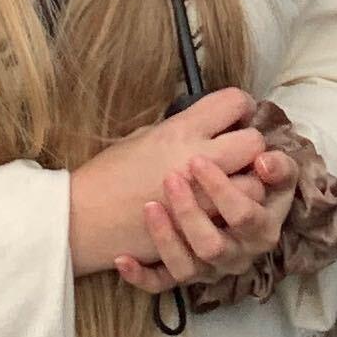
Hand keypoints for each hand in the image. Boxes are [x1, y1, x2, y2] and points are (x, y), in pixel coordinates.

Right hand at [68, 86, 270, 277]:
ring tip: (233, 183)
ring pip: (254, 188)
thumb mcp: (142, 136)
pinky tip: (222, 213)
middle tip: (239, 149)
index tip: (235, 112)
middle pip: (253, 145)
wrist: (82, 219)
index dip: (239, 105)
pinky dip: (233, 219)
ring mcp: (201, 200)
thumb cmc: (108, 173)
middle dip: (252, 145)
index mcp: (180, 131)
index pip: (232, 103)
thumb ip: (181, 128)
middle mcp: (195, 160)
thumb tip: (210, 123)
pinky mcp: (198, 233)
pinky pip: (233, 226)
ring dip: (250, 185)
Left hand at [125, 135, 299, 295]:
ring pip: (187, 267)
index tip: (196, 160)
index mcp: (262, 230)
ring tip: (149, 207)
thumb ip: (278, 165)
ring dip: (166, 239)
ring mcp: (210, 270)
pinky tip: (122, 260)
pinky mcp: (185, 278)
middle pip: (213, 246)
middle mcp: (238, 256)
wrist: (233, 204)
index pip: (246, 217)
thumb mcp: (273, 172)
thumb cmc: (254, 183)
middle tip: (170, 179)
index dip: (222, 191)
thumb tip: (264, 161)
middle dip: (189, 213)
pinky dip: (141, 276)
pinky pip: (161, 285)